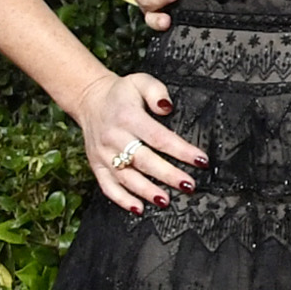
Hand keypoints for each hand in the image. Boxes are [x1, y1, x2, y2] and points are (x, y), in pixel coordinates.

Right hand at [68, 69, 203, 213]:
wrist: (89, 100)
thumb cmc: (121, 93)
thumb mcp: (140, 81)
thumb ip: (157, 91)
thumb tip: (167, 107)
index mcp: (128, 117)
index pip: (158, 137)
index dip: (181, 150)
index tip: (201, 160)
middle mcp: (114, 137)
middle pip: (144, 160)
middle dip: (168, 175)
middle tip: (189, 185)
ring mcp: (104, 154)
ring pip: (126, 177)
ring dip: (146, 191)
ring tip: (166, 201)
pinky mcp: (97, 165)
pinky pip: (107, 186)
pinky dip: (122, 200)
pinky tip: (139, 208)